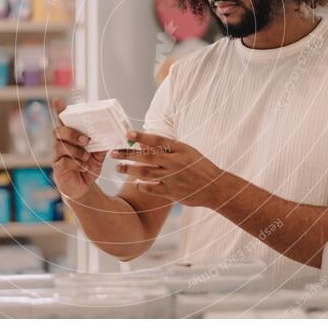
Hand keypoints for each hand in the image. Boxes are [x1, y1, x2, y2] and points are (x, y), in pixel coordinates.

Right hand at [51, 97, 106, 199]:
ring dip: (76, 150)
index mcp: (70, 137)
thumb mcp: (98, 155)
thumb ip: (102, 144)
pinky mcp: (58, 169)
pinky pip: (63, 162)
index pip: (62, 121)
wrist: (84, 188)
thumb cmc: (88, 167)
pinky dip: (75, 164)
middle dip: (72, 133)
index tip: (58, 100)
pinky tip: (84, 167)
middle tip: (86, 140)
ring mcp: (58, 156)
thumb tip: (113, 133)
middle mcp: (61, 144)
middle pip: (58, 131)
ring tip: (87, 157)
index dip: (59, 110)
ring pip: (60, 146)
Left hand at [111, 130, 228, 207]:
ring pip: (145, 173)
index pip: (158, 140)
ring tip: (118, 167)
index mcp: (180, 150)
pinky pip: (151, 189)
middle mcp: (175, 163)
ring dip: (129, 170)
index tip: (127, 133)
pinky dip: (142, 185)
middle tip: (113, 152)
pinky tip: (135, 182)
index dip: (142, 136)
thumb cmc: (199, 166)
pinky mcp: (171, 193)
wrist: (214, 187)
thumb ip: (167, 148)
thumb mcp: (186, 152)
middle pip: (147, 157)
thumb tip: (144, 145)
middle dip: (128, 155)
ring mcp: (173, 178)